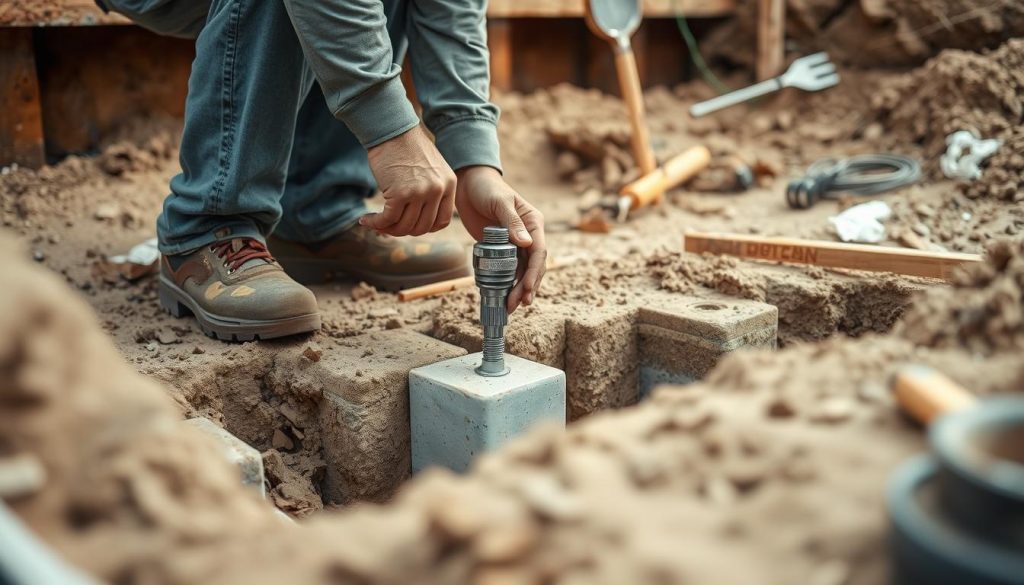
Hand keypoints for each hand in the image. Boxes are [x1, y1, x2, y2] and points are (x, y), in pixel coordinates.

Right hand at [359, 125, 455, 236]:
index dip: (424, 228)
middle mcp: (438, 190)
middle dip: (403, 230)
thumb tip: (419, 218)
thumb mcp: (432, 168)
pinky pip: (388, 219)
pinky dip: (375, 223)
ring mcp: (420, 193)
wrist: (392, 129)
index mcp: (449, 184)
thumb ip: (433, 191)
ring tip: (375, 223)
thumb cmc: (407, 148)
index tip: (410, 225)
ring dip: (386, 228)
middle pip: (421, 227)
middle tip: (388, 225)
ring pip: (404, 226)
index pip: (441, 221)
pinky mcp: (400, 193)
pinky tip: (366, 220)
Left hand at [455, 166, 546, 312]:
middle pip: (533, 266)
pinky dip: (507, 283)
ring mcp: (516, 243)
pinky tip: (503, 295)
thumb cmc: (487, 188)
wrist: (470, 184)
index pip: (538, 252)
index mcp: (534, 223)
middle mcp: (528, 235)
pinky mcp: (502, 248)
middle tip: (518, 304)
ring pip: (522, 271)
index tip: (526, 289)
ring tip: (511, 306)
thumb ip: (511, 222)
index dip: (534, 272)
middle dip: (527, 287)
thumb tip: (525, 244)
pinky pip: (508, 269)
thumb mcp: (500, 202)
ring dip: (518, 289)